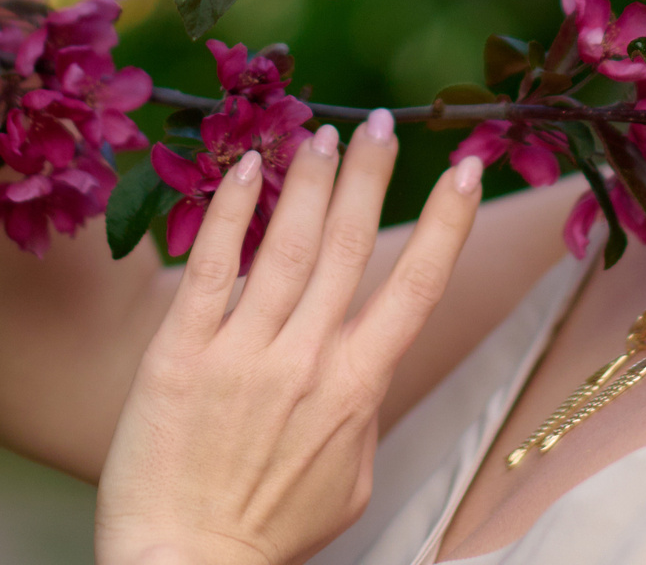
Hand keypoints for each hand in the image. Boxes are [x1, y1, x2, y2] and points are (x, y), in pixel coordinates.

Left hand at [95, 113, 484, 564]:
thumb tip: (363, 362)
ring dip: (310, 179)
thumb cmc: (270, 531)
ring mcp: (241, 353)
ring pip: (288, 244)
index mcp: (357, 389)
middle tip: (382, 121)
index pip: (416, 286)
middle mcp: (306, 361)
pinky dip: (231, 210)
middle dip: (371, 174)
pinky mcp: (179, 353)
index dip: (447, 221)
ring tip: (322, 133)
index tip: (466, 166)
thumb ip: (360, 412)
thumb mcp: (347, 480)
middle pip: (351, 245)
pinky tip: (246, 167)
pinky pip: (211, 266)